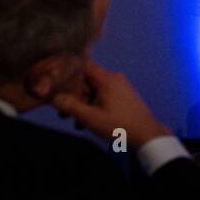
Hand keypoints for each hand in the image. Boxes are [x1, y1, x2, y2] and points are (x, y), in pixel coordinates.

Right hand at [51, 60, 171, 148]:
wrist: (147, 135)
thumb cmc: (118, 125)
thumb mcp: (90, 117)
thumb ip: (70, 106)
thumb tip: (52, 96)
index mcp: (107, 78)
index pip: (83, 64)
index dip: (68, 72)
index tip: (56, 84)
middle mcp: (114, 78)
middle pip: (87, 80)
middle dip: (74, 96)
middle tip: (63, 114)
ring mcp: (120, 87)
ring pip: (94, 91)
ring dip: (83, 105)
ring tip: (77, 123)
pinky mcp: (123, 96)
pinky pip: (103, 96)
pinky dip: (94, 106)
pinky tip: (89, 123)